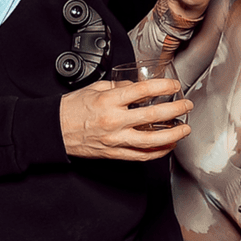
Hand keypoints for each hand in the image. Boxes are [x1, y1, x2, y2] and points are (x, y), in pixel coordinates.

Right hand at [61, 79, 192, 158]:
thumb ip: (119, 87)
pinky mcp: (113, 153)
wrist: (53, 130)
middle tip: (187, 105)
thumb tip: (138, 85)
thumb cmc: (71, 109)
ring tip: (185, 129)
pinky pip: (141, 155)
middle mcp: (114, 121)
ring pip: (151, 140)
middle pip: (153, 115)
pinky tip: (168, 146)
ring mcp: (115, 140)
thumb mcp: (95, 89)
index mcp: (109, 102)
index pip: (143, 91)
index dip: (163, 87)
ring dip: (173, 134)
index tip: (174, 87)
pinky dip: (158, 152)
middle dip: (176, 109)